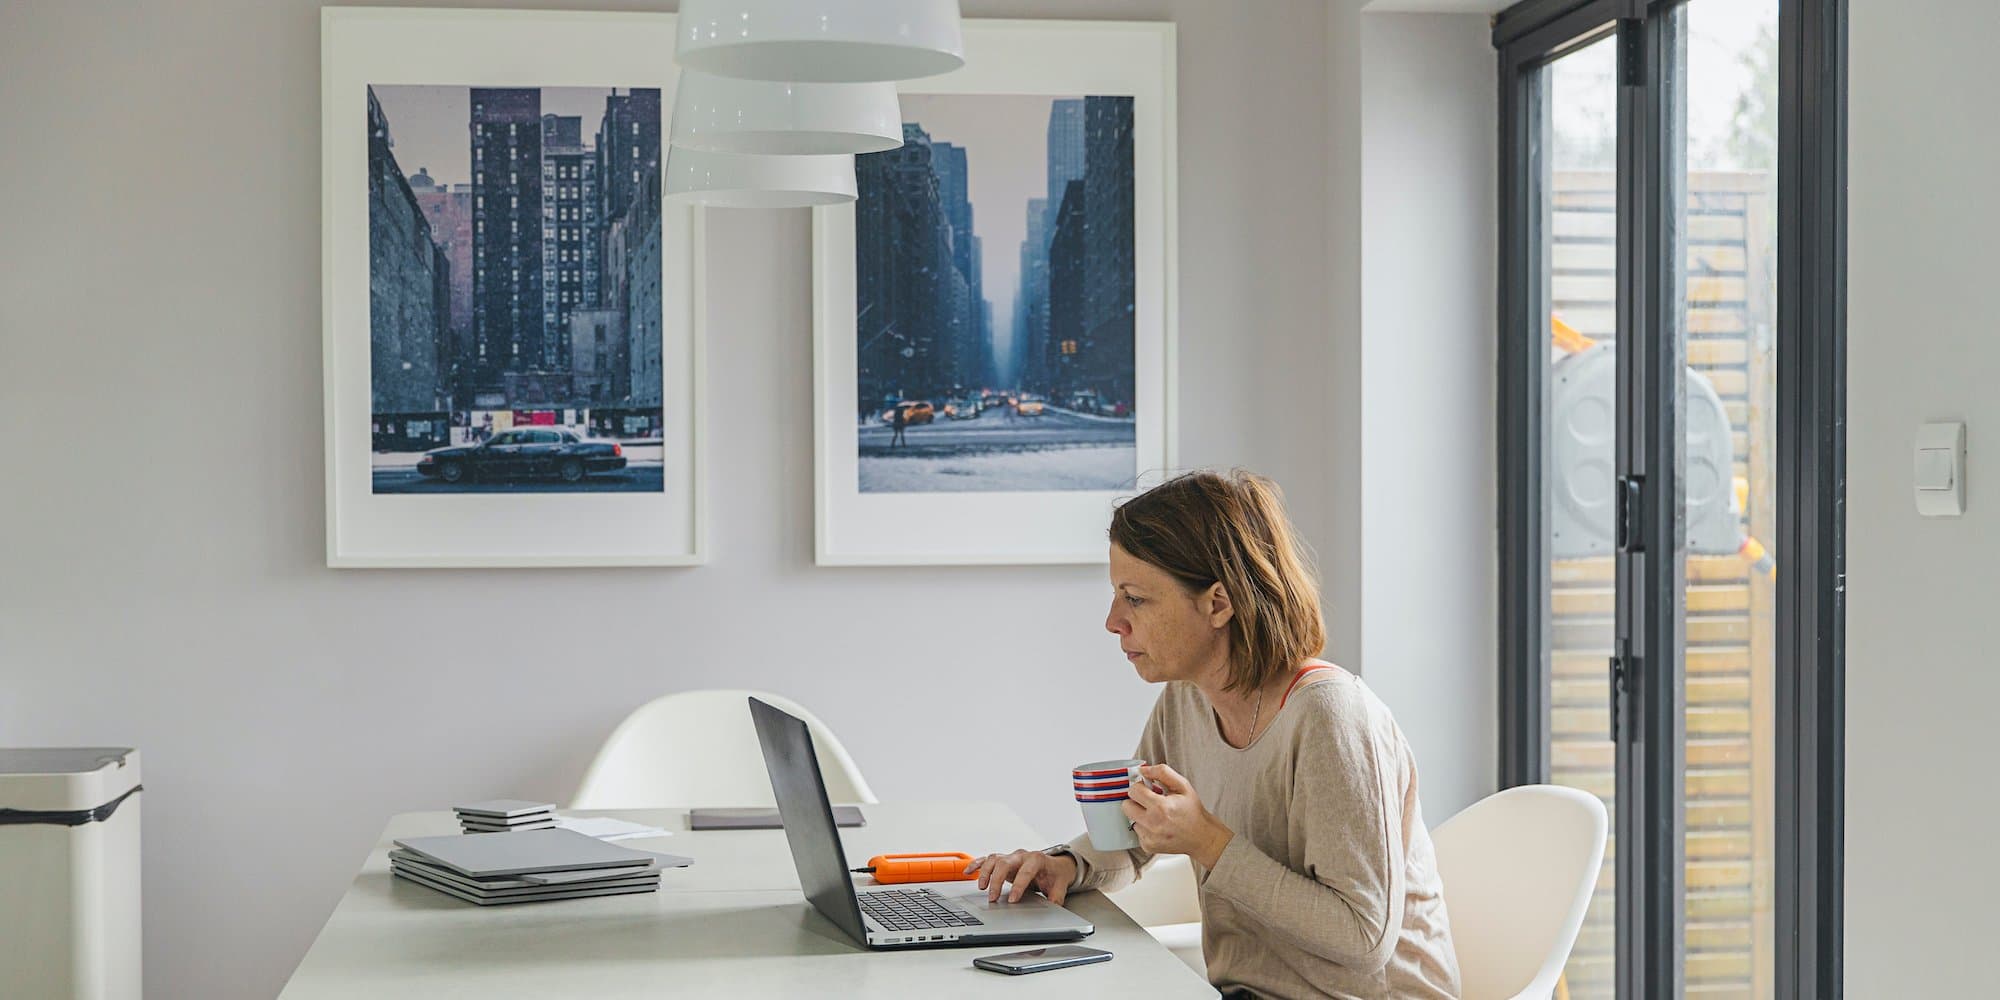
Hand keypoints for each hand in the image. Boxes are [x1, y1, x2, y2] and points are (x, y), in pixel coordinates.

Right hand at [963, 849, 1077, 904]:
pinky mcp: (1003, 860)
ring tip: (981, 888)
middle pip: (1005, 863)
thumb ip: (1056, 897)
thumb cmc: (1055, 874)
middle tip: (993, 898)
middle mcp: (1022, 855)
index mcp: (1037, 859)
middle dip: (997, 880)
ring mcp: (1011, 857)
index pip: (1025, 871)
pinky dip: (976, 864)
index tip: (1012, 900)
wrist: (1055, 865)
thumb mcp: (1060, 886)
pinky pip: (987, 859)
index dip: (1018, 886)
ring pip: (994, 859)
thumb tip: (1052, 906)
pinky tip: (968, 872)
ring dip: (985, 873)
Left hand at [1123, 763, 1232, 867]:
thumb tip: (1142, 770)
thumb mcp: (1183, 785)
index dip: (1140, 786)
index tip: (1148, 788)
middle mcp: (1153, 824)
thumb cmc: (1193, 810)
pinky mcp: (1148, 846)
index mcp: (1161, 807)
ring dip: (1140, 815)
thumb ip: (1162, 772)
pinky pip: (1137, 832)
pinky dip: (1144, 827)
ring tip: (1157, 815)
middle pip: (1126, 806)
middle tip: (1149, 801)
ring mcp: (1149, 837)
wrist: (1202, 836)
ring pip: (1130, 819)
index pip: (1133, 791)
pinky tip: (1158, 826)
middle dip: (1136, 800)